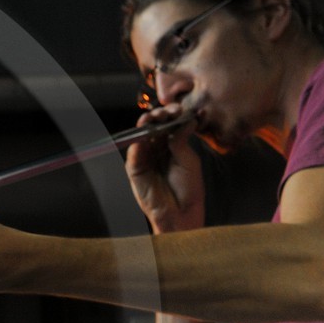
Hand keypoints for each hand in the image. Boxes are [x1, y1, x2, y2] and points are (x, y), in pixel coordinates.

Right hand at [125, 104, 204, 232]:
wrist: (181, 213)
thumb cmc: (188, 189)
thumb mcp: (189, 160)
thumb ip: (182, 140)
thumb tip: (186, 119)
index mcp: (172, 146)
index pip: (169, 124)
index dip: (172, 115)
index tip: (179, 109)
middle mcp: (157, 149)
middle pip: (154, 126)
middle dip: (159, 116)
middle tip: (167, 111)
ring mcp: (145, 158)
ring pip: (142, 135)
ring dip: (146, 124)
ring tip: (154, 117)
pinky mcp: (135, 168)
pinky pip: (134, 151)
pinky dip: (138, 140)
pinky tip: (145, 132)